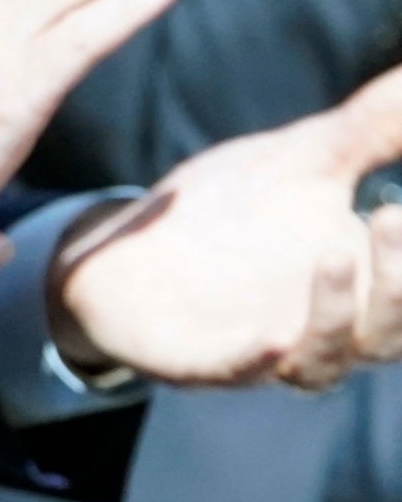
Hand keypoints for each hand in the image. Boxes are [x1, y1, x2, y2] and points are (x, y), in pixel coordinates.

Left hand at [52, 68, 401, 390]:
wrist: (125, 248)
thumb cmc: (230, 210)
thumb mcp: (303, 159)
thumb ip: (369, 128)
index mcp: (363, 286)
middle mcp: (326, 329)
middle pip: (386, 329)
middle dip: (397, 283)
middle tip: (390, 216)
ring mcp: (265, 351)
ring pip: (323, 358)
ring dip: (336, 313)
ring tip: (336, 252)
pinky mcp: (202, 363)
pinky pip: (237, 373)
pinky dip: (257, 360)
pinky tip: (272, 338)